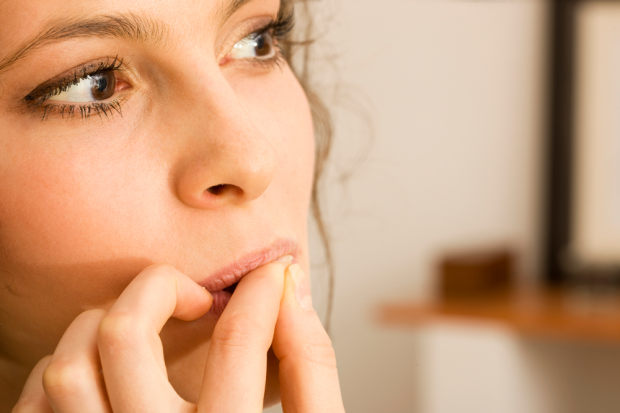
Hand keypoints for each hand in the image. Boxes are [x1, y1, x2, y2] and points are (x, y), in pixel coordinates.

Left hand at [12, 261, 344, 411]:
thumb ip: (310, 366)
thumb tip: (290, 289)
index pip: (239, 341)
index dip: (262, 290)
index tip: (270, 275)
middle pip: (125, 335)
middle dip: (161, 286)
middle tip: (195, 296)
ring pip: (68, 367)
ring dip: (103, 325)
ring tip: (146, 330)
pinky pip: (36, 407)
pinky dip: (61, 373)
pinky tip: (104, 373)